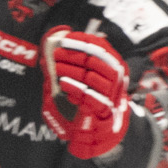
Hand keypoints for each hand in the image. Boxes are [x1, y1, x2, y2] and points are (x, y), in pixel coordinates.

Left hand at [41, 26, 131, 160]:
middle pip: (96, 60)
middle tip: (56, 53)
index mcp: (113, 66)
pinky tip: (64, 85)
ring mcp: (111, 94)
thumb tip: (51, 47)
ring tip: (57, 68)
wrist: (101, 129)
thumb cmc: (90, 100)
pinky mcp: (104, 110)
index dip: (83, 40)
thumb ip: (72, 64)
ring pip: (92, 77)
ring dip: (72, 70)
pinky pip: (90, 96)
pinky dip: (75, 88)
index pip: (101, 47)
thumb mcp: (82, 79)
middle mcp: (116, 79)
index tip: (66, 37)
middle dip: (75, 54)